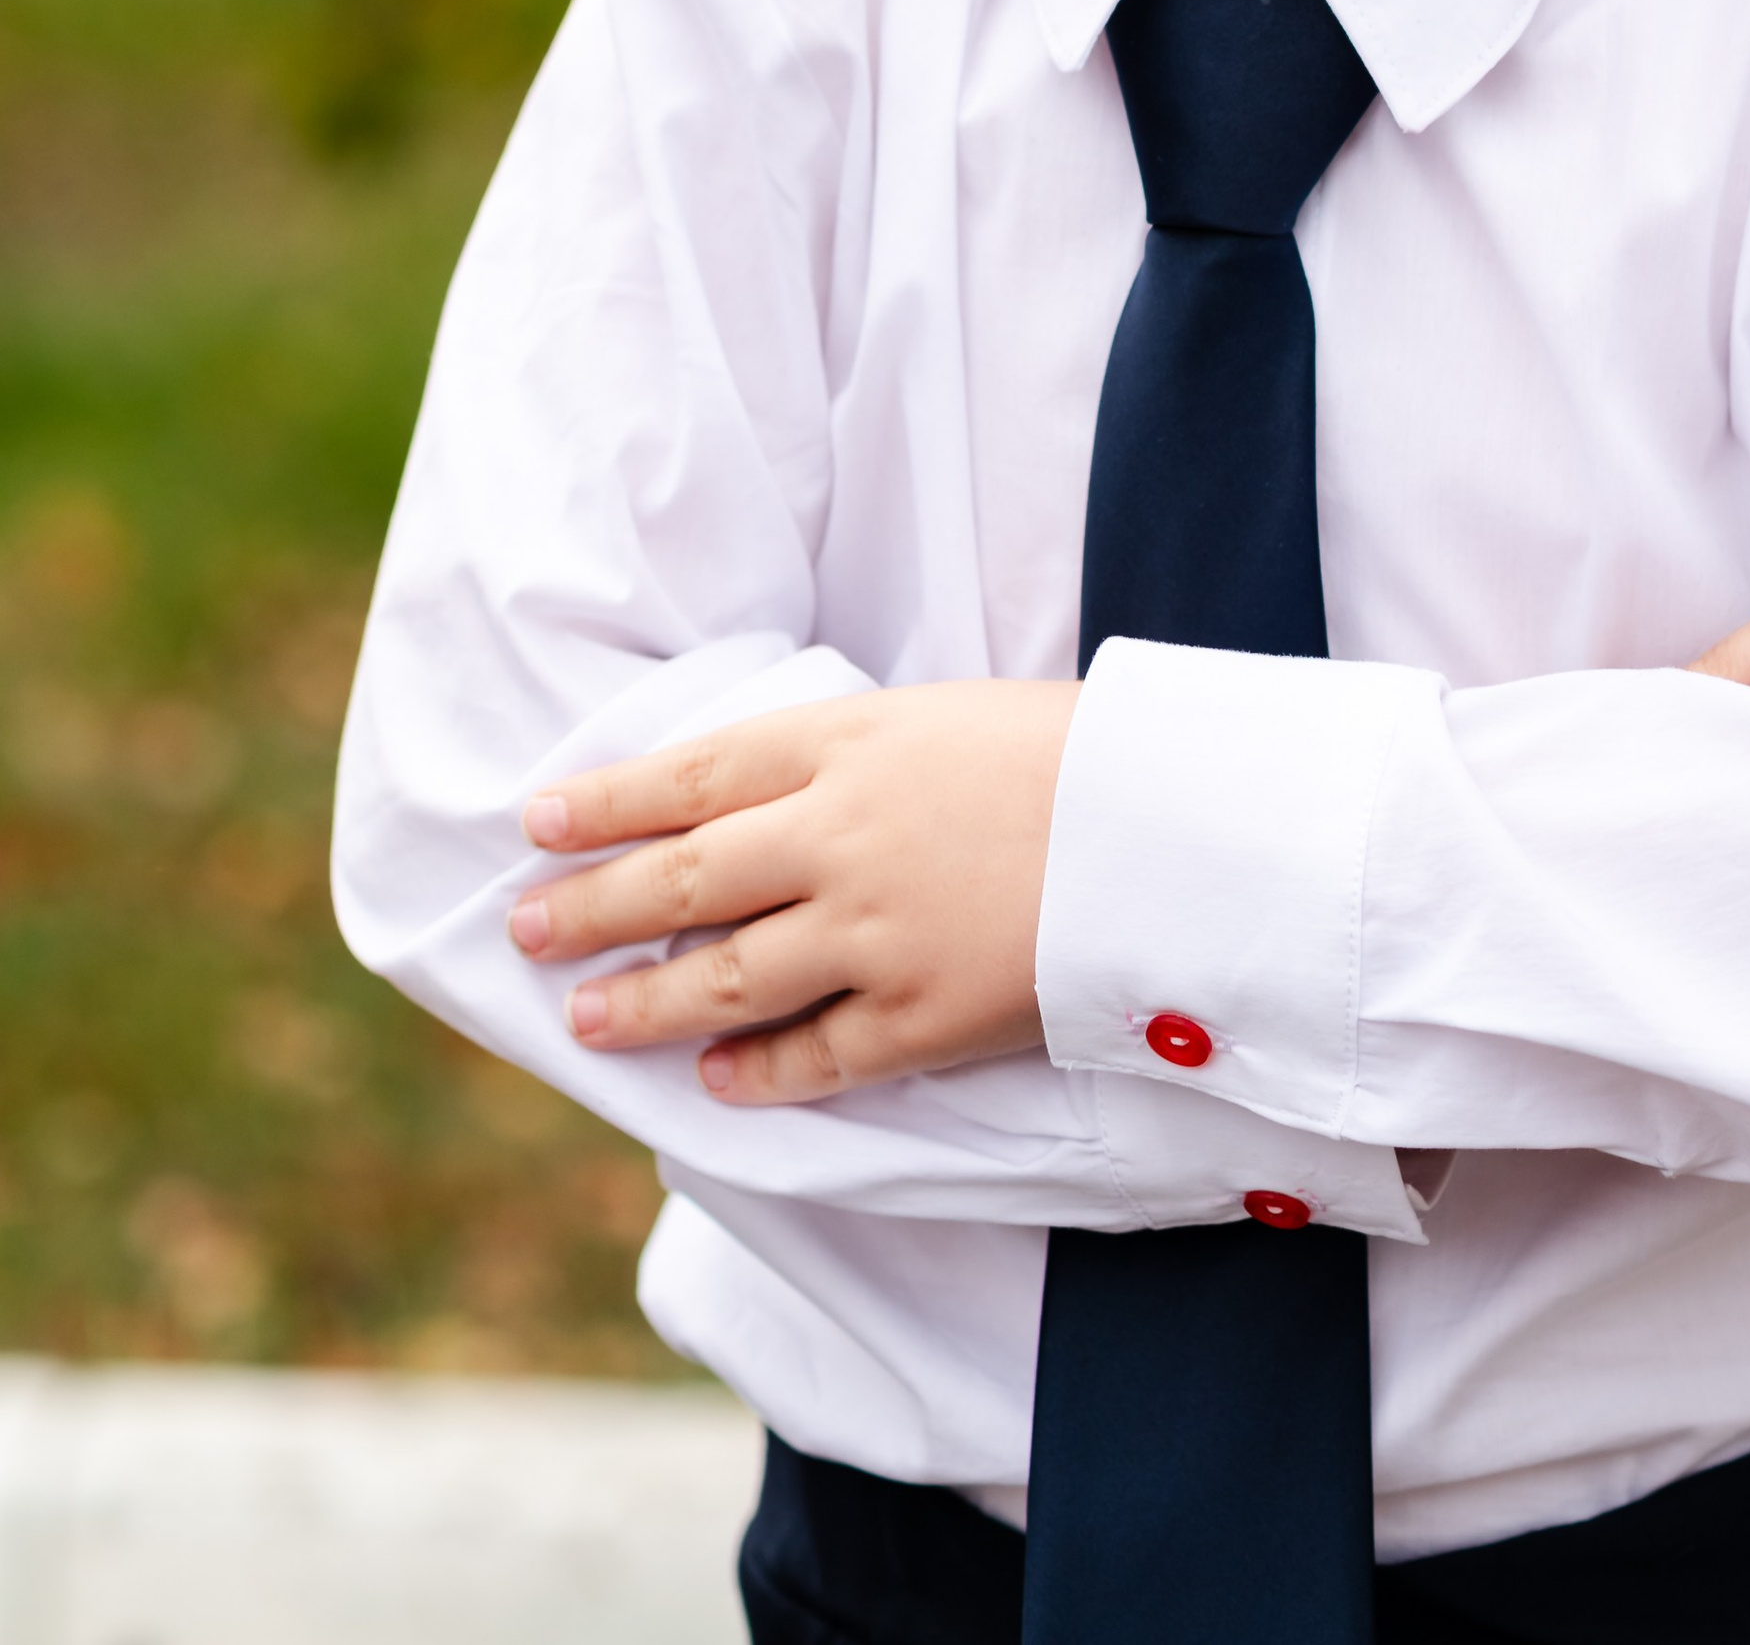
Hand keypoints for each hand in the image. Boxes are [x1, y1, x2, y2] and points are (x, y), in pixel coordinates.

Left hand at [507, 680, 1079, 1102]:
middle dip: (590, 908)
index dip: (604, 804)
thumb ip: (845, 762)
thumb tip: (760, 805)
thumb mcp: (939, 718)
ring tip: (584, 1017)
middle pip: (681, 880)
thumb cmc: (1066, 751)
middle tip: (524, 930)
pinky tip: (714, 1081)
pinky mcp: (921, 1019)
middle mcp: (837, 837)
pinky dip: (753, 1074)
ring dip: (642, 1003)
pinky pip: (811, 1059)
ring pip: (722, 981)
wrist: (1174, 822)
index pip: (689, 776)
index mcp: (844, 743)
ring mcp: (873, 934)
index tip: (536, 825)